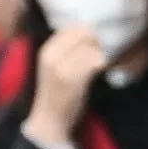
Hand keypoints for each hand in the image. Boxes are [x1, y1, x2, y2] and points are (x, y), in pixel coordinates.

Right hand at [23, 26, 106, 146]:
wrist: (49, 120)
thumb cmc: (56, 92)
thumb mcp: (53, 65)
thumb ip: (66, 48)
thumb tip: (89, 29)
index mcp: (46, 51)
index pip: (71, 28)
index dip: (86, 34)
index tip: (90, 46)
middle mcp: (52, 57)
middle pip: (84, 34)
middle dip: (95, 44)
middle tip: (96, 57)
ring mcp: (62, 68)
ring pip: (91, 49)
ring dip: (99, 56)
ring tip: (96, 68)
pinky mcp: (74, 80)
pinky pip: (94, 63)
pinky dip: (101, 66)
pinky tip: (98, 73)